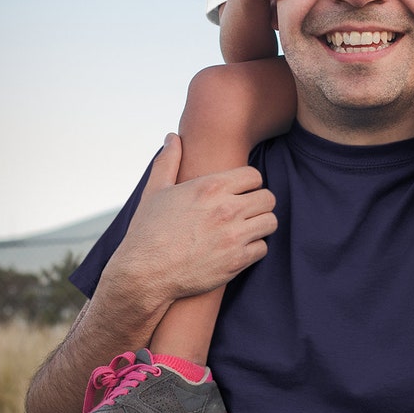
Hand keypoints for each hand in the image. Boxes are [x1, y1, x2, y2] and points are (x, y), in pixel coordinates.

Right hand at [106, 134, 276, 306]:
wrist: (143, 275)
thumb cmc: (147, 231)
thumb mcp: (155, 191)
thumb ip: (168, 161)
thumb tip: (172, 137)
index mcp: (210, 188)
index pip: (254, 176)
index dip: (249, 183)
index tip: (241, 191)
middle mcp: (226, 209)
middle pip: (268, 198)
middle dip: (259, 202)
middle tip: (247, 210)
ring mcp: (234, 236)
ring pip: (270, 222)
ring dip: (260, 224)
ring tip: (247, 227)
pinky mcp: (236, 261)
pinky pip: (263, 248)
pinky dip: (254, 248)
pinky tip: (240, 247)